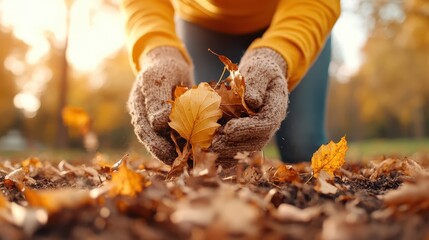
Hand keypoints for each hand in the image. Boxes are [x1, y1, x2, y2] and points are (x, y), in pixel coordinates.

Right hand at [128, 47, 193, 164]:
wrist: (170, 63)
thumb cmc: (164, 67)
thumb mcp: (158, 78)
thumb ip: (156, 99)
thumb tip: (158, 123)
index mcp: (138, 104)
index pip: (144, 126)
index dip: (156, 139)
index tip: (175, 151)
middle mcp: (141, 114)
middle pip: (148, 137)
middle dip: (162, 151)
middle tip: (177, 162)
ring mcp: (150, 119)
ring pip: (156, 140)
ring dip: (168, 152)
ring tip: (183, 162)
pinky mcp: (162, 122)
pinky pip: (166, 137)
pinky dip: (176, 146)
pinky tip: (188, 154)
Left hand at [211, 48, 288, 166]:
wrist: (262, 78)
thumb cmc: (260, 71)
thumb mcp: (260, 71)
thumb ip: (256, 84)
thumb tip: (252, 101)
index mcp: (275, 108)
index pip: (265, 123)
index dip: (248, 128)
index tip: (229, 129)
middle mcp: (269, 125)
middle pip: (255, 142)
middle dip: (233, 145)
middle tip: (212, 145)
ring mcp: (259, 133)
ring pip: (245, 150)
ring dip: (226, 153)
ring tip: (207, 151)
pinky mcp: (248, 137)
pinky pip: (238, 151)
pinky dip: (224, 156)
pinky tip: (207, 156)